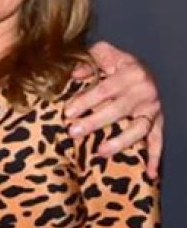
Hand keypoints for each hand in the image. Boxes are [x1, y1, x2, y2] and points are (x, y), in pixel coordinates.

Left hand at [65, 40, 161, 176]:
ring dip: (120, 142)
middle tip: (73, 132)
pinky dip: (155, 157)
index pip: (105, 89)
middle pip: (118, 109)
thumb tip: (74, 74)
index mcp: (131, 73)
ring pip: (138, 128)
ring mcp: (152, 109)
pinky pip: (158, 141)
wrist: (144, 70)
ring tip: (100, 152)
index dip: (86, 100)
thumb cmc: (117, 64)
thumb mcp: (104, 54)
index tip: (68, 112)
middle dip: (94, 122)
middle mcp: (145, 91)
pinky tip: (150, 173)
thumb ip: (89, 60)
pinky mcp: (158, 122)